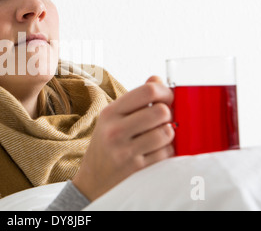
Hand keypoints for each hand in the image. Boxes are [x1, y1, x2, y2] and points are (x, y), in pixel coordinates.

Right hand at [72, 76, 174, 200]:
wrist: (92, 180)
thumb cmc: (106, 144)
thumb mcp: (113, 118)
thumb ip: (135, 99)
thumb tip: (157, 79)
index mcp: (110, 112)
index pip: (147, 91)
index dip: (166, 92)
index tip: (168, 99)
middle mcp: (115, 130)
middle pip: (161, 111)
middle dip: (168, 115)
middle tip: (163, 121)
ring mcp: (125, 150)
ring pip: (166, 133)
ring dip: (168, 135)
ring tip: (159, 137)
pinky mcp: (135, 168)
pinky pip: (165, 153)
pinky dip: (166, 151)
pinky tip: (156, 151)